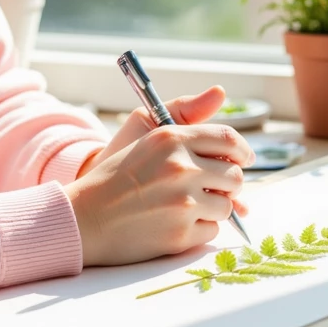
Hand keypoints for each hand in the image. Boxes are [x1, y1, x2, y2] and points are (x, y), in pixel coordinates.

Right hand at [64, 85, 255, 267]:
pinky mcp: (181, 234)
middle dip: (228, 184)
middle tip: (212, 187)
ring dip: (213, 207)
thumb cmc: (113, 175)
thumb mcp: (142, 133)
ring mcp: (183, 203)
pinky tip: (174, 223)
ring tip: (186, 206)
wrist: (84, 217)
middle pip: (234, 176)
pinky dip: (199, 229)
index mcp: (171, 138)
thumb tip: (219, 92)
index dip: (241, 150)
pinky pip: (212, 230)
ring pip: (227, 206)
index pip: (227, 138)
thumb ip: (183, 113)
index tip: (242, 158)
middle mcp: (181, 168)